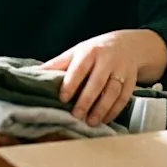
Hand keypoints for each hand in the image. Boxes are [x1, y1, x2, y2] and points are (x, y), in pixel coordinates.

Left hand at [39, 30, 162, 126]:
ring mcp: (121, 70)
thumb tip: (34, 74)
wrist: (128, 45)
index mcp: (89, 52)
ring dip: (102, 108)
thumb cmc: (95, 51)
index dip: (71, 84)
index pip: (79, 68)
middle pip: (97, 82)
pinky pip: (124, 97)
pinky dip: (114, 110)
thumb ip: (58, 64)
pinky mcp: (131, 81)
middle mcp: (107, 60)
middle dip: (86, 100)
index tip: (62, 98)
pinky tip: (105, 119)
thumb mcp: (76, 52)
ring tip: (91, 122)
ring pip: (112, 91)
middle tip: (76, 115)